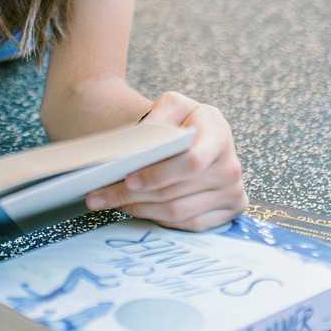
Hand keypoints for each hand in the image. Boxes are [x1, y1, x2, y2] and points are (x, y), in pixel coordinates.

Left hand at [84, 91, 247, 230]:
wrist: (196, 136)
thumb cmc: (180, 120)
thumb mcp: (171, 106)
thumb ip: (157, 118)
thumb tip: (138, 148)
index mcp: (219, 134)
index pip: (191, 162)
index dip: (158, 174)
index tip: (128, 179)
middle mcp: (230, 165)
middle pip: (176, 191)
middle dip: (133, 195)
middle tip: (98, 196)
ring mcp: (232, 191)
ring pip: (178, 212)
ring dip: (139, 209)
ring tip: (109, 202)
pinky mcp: (229, 210)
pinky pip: (188, 224)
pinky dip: (157, 219)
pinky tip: (135, 208)